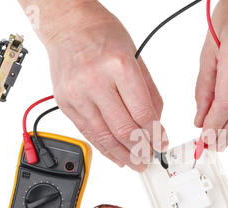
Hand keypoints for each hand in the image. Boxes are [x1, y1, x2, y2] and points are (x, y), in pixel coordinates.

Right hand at [21, 0, 167, 170]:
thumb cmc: (103, 35)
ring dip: (122, 155)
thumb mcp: (137, 57)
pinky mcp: (65, 103)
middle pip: (124, 129)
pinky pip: (87, 133)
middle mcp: (95, 81)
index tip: (162, 142)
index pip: (142, 113)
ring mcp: (77, 94)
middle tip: (149, 158)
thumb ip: (149, 93)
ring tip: (135, 163)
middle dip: (140, 149)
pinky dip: (103, 148)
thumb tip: (156, 124)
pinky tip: (115, 156)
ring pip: (104, 137)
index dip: (155, 134)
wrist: (68, 25)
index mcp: (119, 67)